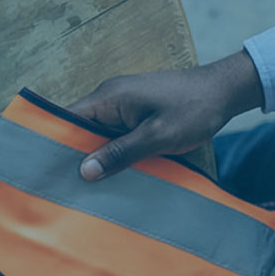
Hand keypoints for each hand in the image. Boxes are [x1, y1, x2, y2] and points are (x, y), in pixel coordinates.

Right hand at [66, 51, 264, 179]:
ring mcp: (123, 104)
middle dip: (75, 154)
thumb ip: (120, 153)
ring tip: (89, 184)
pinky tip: (115, 170)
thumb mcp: (158, 136)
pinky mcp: (135, 111)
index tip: (47, 171)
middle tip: (68, 185)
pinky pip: (114, 132)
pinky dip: (113, 149)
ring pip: (97, 133)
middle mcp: (110, 97)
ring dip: (97, 154)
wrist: (227, 90)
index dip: (53, 144)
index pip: (66, 119)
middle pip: (79, 128)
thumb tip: (84, 171)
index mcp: (108, 97)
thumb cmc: (195, 109)